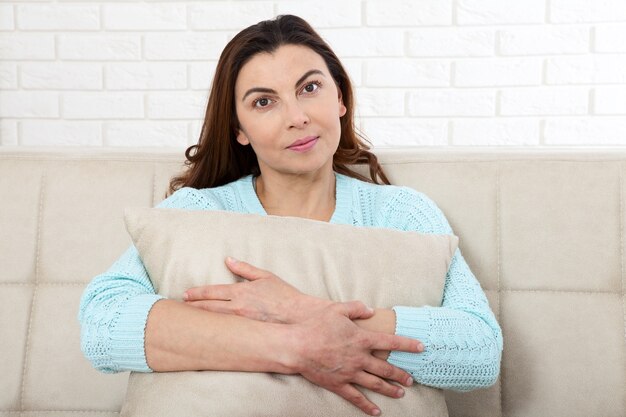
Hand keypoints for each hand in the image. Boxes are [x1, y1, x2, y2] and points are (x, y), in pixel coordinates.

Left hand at [183, 257, 330, 323]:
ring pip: (214, 321)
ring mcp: (240, 323)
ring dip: (200, 319)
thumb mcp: (266, 276)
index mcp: (240, 292)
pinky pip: (224, 332)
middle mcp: (237, 308)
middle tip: (180, 307)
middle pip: (208, 308)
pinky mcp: (245, 335)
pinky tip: (207, 332)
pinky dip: (213, 331)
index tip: (186, 294)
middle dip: (193, 307)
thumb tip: (229, 259)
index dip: (197, 293)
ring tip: (188, 320)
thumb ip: (245, 269)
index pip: (212, 292)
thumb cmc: (285, 296)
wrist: (298, 318)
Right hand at [290, 301, 422, 415]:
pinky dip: (367, 406)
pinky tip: (376, 412)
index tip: (421, 347)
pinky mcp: (339, 384)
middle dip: (401, 374)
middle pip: (386, 368)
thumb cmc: (316, 326)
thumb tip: (371, 310)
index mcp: (362, 339)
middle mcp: (360, 358)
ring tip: (401, 393)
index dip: (408, 344)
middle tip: (411, 379)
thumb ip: (356, 308)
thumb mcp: (337, 309)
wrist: (298, 346)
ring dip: (390, 389)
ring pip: (375, 384)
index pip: (391, 342)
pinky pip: (356, 397)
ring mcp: (350, 373)